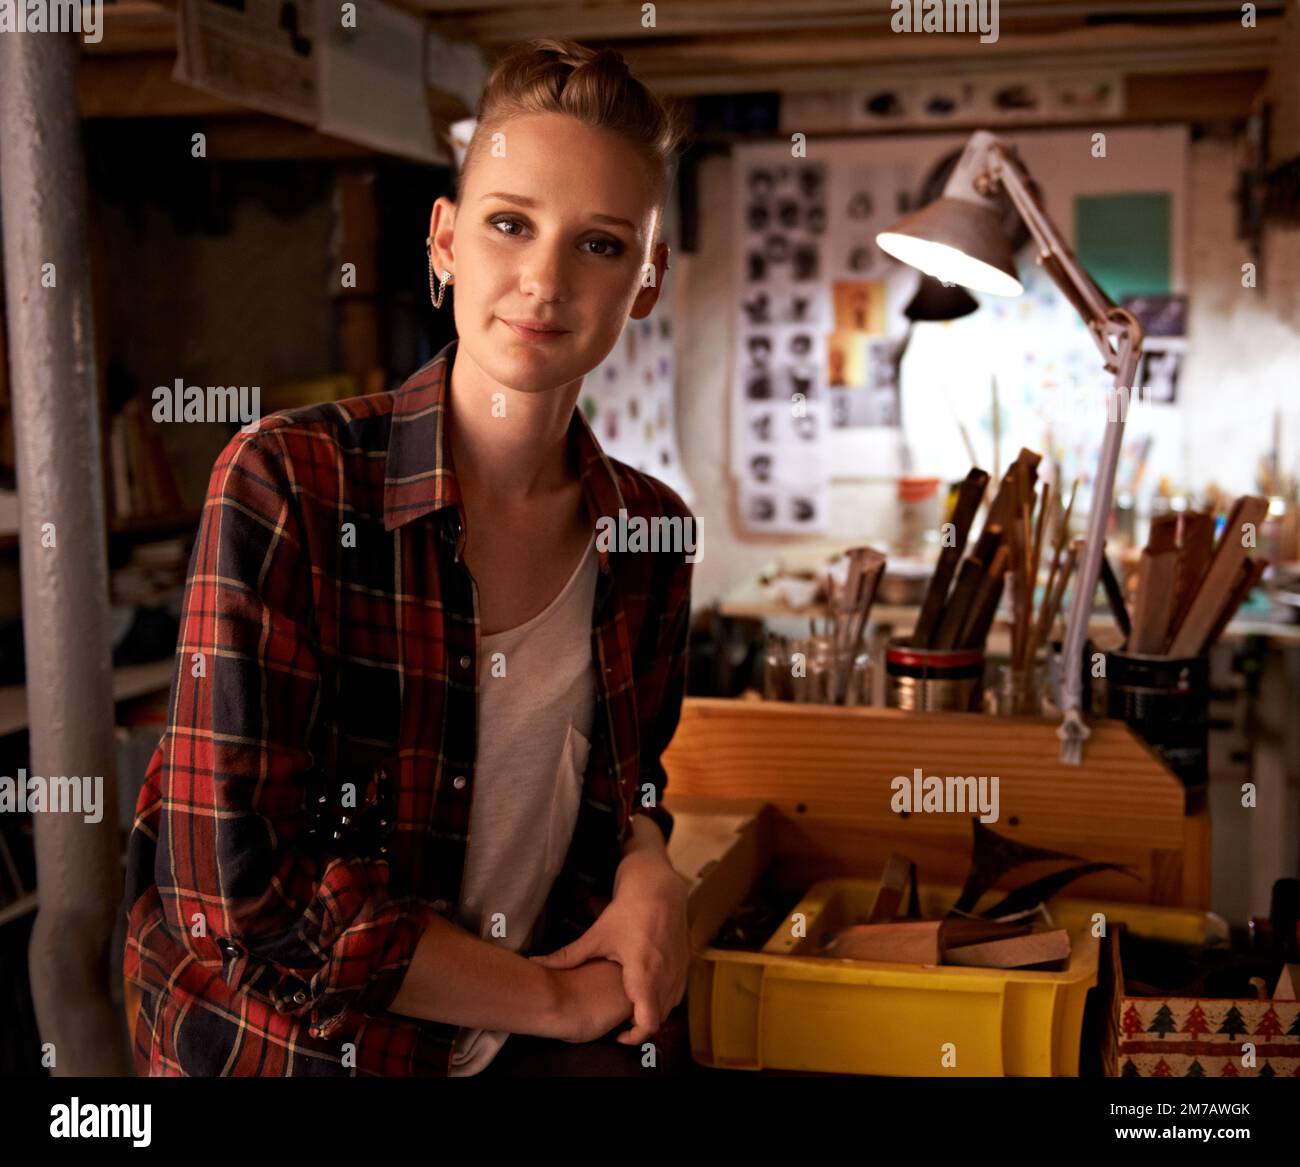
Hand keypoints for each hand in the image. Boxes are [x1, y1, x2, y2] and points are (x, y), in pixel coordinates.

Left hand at [530, 848, 688, 1045]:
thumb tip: (536, 963)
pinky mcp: (685, 964)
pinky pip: (676, 993)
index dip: (633, 1037)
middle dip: (639, 1025)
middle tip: (619, 1022)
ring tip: (630, 1006)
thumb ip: (568, 956)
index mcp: (644, 972)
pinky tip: (645, 990)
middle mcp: (666, 975)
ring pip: (669, 1008)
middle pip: (658, 1020)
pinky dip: (663, 999)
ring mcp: (678, 970)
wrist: (659, 887)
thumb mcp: (597, 935)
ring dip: (652, 1012)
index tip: (617, 1034)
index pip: (647, 1022)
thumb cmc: (628, 910)